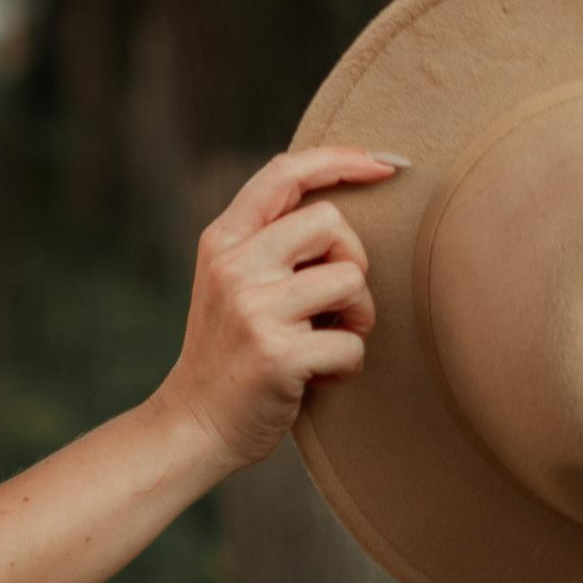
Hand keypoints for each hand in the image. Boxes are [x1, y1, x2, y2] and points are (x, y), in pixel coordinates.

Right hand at [153, 146, 400, 474]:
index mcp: (222, 240)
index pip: (284, 173)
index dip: (341, 160)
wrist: (194, 423)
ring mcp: (253, 309)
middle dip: (353, 260)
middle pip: (331, 222)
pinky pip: (352, 344)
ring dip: (358, 317)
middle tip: (336, 302)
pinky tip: (318, 378)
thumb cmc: (231, 351)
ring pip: (351, 280)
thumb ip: (268, 240)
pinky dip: (348, 366)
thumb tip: (338, 199)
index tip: (387, 165)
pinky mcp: (277, 355)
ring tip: (328, 341)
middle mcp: (234, 266)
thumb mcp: (231, 280)